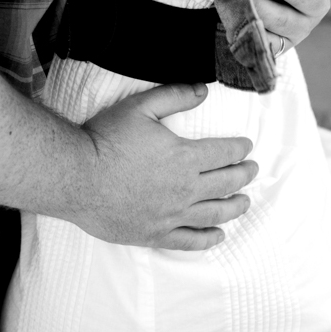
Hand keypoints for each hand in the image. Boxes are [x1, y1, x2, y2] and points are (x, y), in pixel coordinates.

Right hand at [75, 82, 256, 250]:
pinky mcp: (154, 234)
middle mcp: (184, 189)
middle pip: (225, 184)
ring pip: (214, 214)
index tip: (247, 146)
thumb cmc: (106, 139)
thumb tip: (203, 90)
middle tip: (253, 169)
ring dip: (235, 206)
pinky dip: (208, 238)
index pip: (223, 153)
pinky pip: (190, 241)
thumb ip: (175, 96)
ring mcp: (171, 215)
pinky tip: (218, 235)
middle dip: (244, 175)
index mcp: (184, 157)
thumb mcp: (141, 107)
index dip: (239, 149)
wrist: (77, 176)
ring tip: (245, 201)